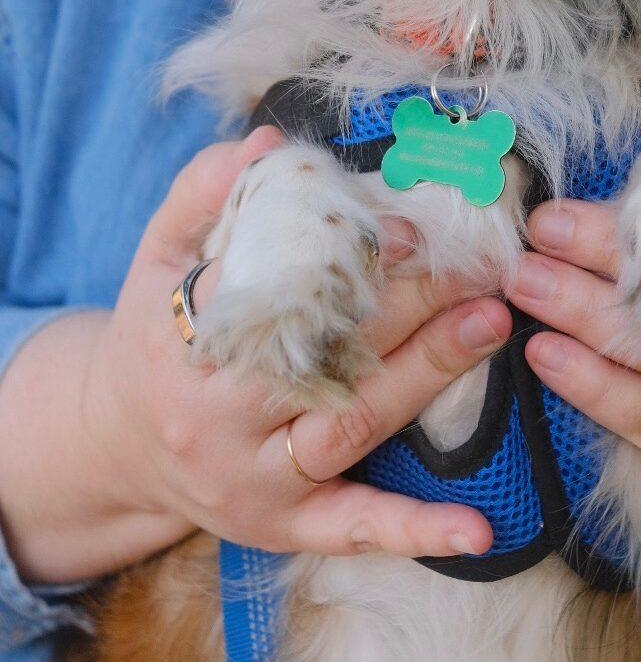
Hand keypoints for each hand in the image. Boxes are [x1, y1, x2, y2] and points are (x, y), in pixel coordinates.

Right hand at [0, 128, 509, 583]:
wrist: (118, 445)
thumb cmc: (156, 334)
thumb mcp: (159, 254)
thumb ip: (207, 191)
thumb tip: (270, 141)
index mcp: (182, 335)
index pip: (266, 287)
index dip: (338, 258)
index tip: (407, 230)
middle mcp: (213, 413)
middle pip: (321, 354)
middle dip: (408, 306)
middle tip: (477, 266)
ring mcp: (251, 476)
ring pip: (350, 424)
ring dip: (427, 374)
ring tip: (490, 323)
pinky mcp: (281, 526)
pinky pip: (351, 531)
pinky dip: (416, 531)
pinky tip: (478, 530)